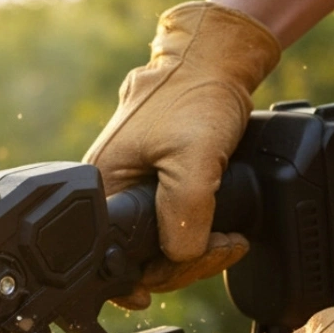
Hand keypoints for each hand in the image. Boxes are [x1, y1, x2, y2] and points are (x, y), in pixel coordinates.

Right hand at [84, 1, 279, 303]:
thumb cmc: (195, 95)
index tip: (199, 264)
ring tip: (230, 240)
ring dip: (196, 252)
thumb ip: (182, 213)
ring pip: (158, 248)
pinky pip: (169, 228)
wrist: (215, 59)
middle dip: (187, 262)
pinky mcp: (153, 187)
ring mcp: (132, 192)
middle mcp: (111, 195)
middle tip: (226, 246)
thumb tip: (179, 258)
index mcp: (103, 190)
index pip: (121, 259)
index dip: (161, 273)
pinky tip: (219, 234)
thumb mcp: (192, 158)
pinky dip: (196, 237)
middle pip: (142, 259)